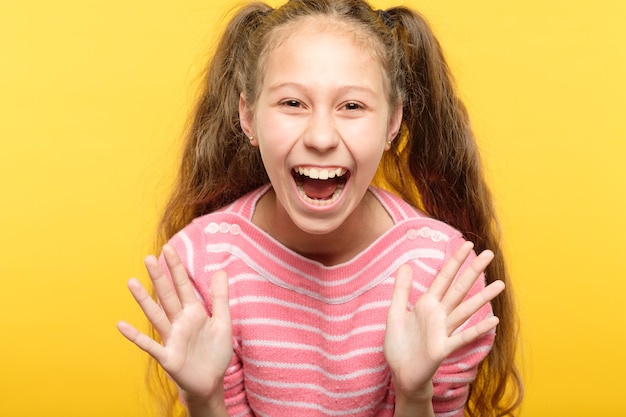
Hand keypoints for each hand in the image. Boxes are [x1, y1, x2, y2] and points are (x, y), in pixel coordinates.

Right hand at [117, 244, 232, 402]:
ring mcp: (172, 338)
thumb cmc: (215, 352)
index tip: (168, 248)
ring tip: (131, 282)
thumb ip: (220, 298)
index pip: (183, 285)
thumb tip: (221, 270)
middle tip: (148, 257)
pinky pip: (150, 345)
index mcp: (194, 312)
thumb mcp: (223, 322)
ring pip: (156, 315)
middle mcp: (179, 322)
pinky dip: (136, 336)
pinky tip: (121, 325)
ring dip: (144, 300)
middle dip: (159, 277)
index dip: (176, 268)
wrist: (212, 382)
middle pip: (167, 295)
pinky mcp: (168, 357)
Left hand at [383, 241, 503, 399]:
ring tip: (500, 283)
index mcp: (427, 304)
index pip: (444, 278)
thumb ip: (401, 290)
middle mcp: (439, 315)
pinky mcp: (443, 348)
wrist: (399, 374)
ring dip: (483, 297)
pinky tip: (494, 320)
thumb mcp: (395, 313)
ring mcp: (443, 331)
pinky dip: (477, 330)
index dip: (455, 261)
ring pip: (465, 310)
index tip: (467, 244)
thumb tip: (406, 264)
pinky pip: (462, 337)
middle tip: (490, 254)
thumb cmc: (399, 345)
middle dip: (473, 271)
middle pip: (459, 288)